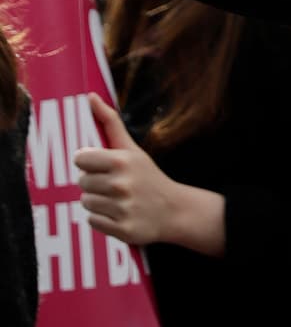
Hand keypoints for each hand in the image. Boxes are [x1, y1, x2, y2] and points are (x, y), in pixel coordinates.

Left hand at [75, 94, 224, 252]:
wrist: (174, 210)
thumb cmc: (148, 176)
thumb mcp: (132, 149)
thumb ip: (109, 122)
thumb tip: (90, 96)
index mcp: (121, 161)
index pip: (80, 159)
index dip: (89, 162)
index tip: (103, 166)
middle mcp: (122, 185)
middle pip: (81, 182)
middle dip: (94, 183)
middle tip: (113, 184)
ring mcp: (123, 209)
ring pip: (85, 202)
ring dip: (97, 201)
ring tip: (117, 200)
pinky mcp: (123, 230)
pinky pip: (92, 221)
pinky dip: (102, 219)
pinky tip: (118, 214)